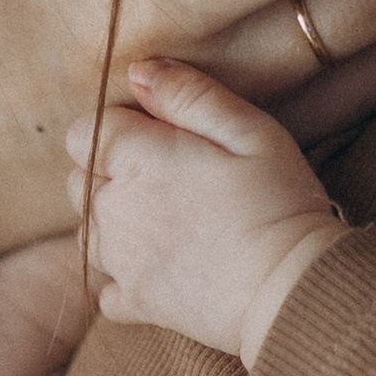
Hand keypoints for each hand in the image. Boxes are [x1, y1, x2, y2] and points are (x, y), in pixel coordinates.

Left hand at [70, 62, 337, 364]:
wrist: (295, 290)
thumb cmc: (280, 202)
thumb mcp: (250, 130)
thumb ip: (189, 95)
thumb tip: (138, 71)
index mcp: (136, 161)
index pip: (84, 132)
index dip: (117, 129)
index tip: (161, 138)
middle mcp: (114, 211)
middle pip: (80, 181)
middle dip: (111, 173)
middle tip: (173, 179)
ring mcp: (120, 262)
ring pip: (88, 232)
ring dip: (113, 223)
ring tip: (169, 222)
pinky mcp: (135, 304)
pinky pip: (106, 286)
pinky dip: (124, 277)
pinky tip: (161, 268)